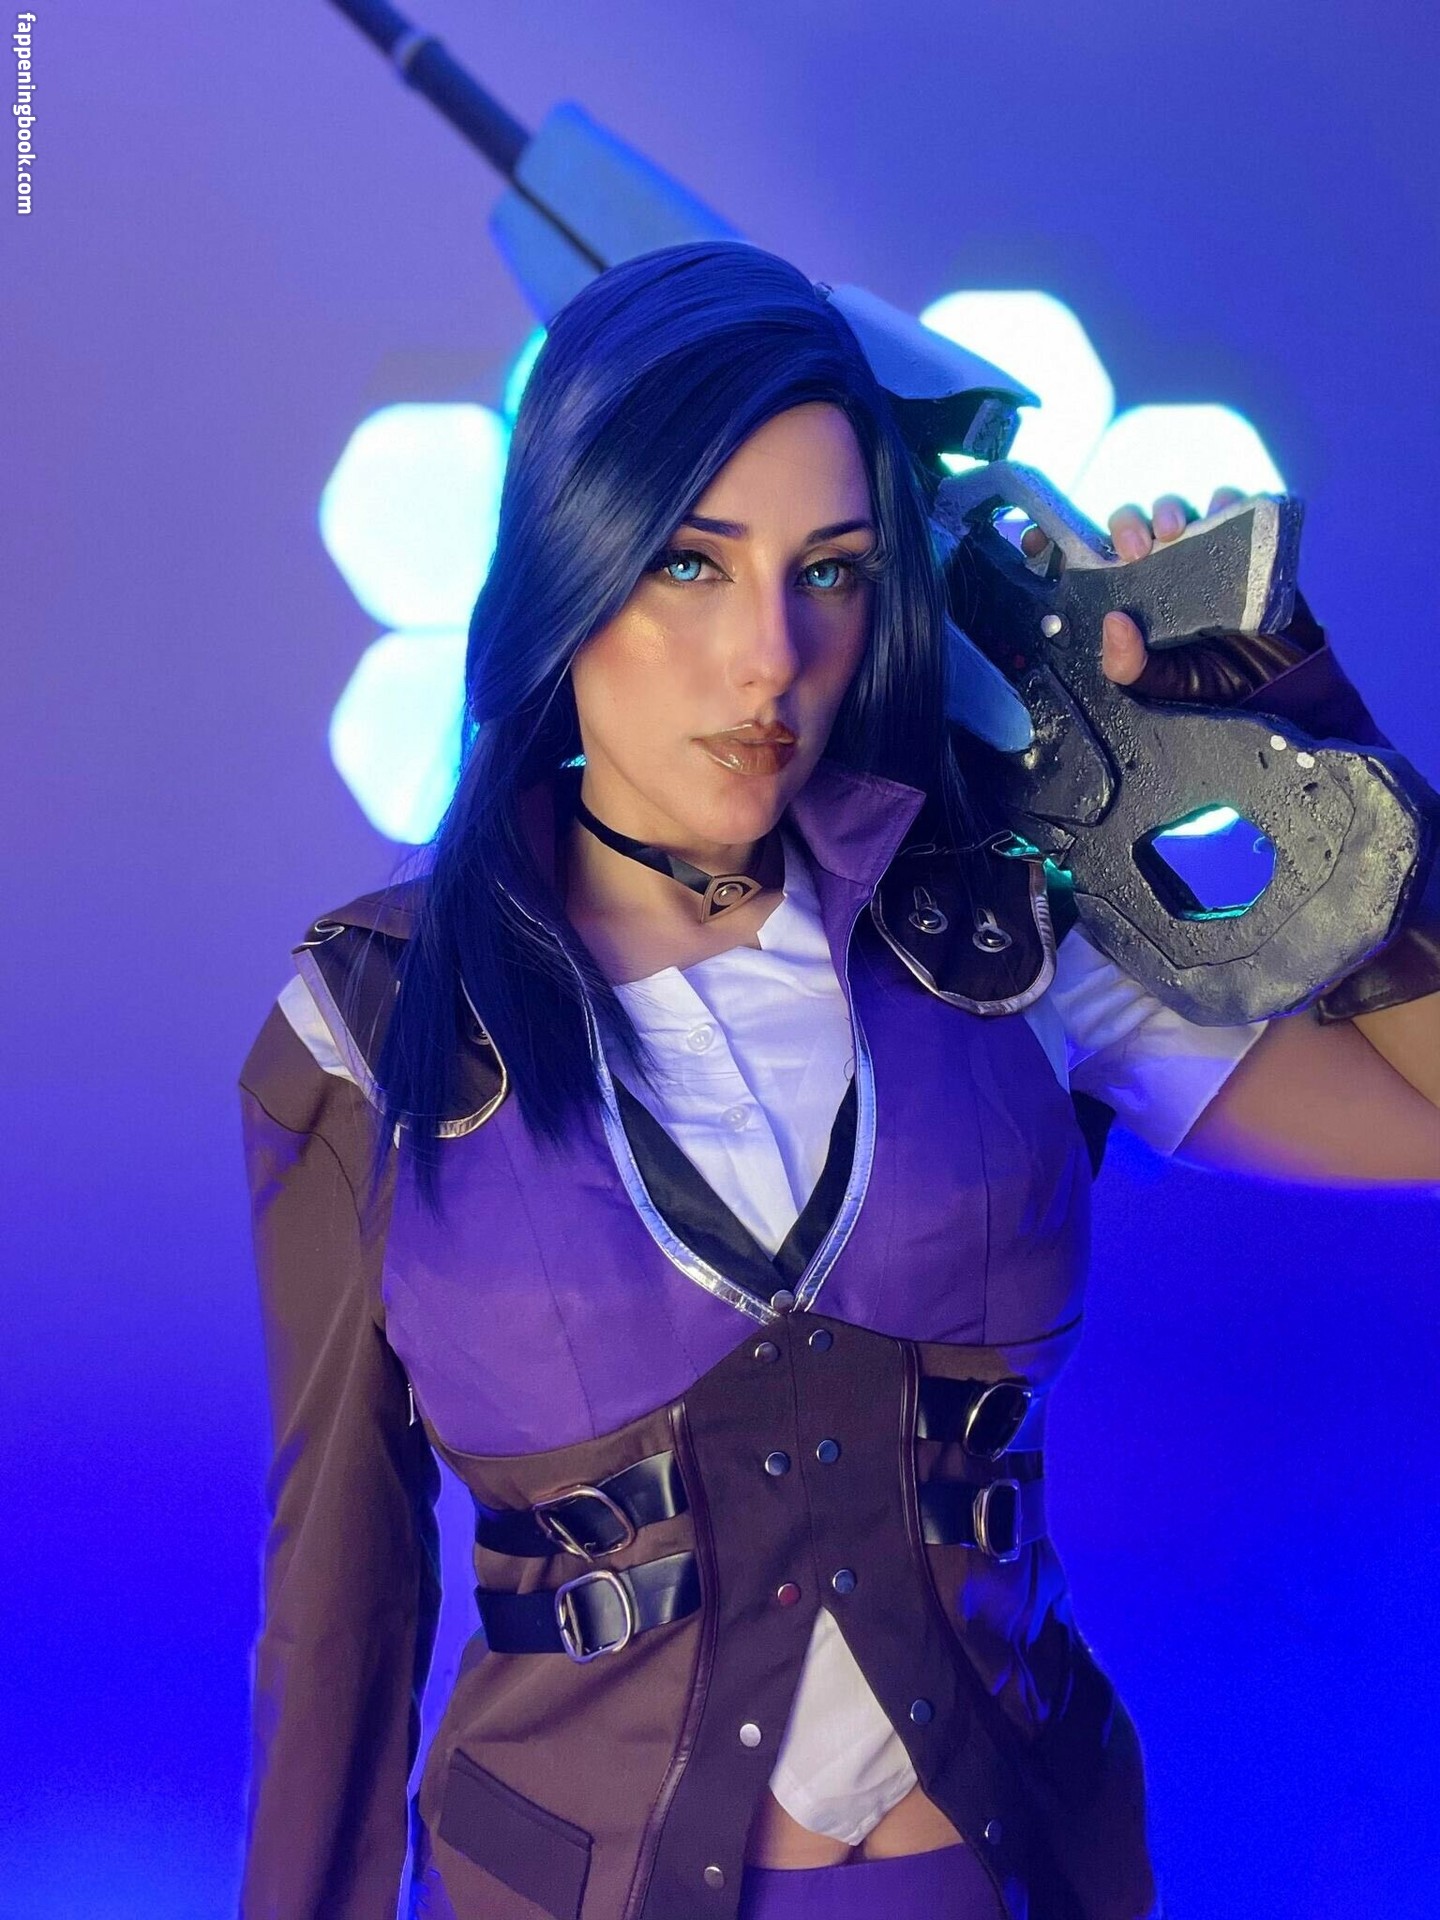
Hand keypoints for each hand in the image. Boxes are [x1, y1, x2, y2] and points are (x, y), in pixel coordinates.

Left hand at [1021, 488, 1244, 685]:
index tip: (1040, 542)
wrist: (1281, 687)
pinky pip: (1232, 508)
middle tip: (1134, 551)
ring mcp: (1198, 554)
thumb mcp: (1161, 684)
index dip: (1057, 545)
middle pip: (1128, 528)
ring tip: (1174, 532)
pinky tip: (1223, 509)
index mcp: (1126, 599)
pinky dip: (1226, 500)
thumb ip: (1129, 665)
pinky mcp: (1241, 544)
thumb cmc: (1213, 685)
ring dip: (1167, 510)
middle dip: (1124, 527)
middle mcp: (1156, 571)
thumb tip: (1112, 622)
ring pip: (1173, 512)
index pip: (1084, 561)